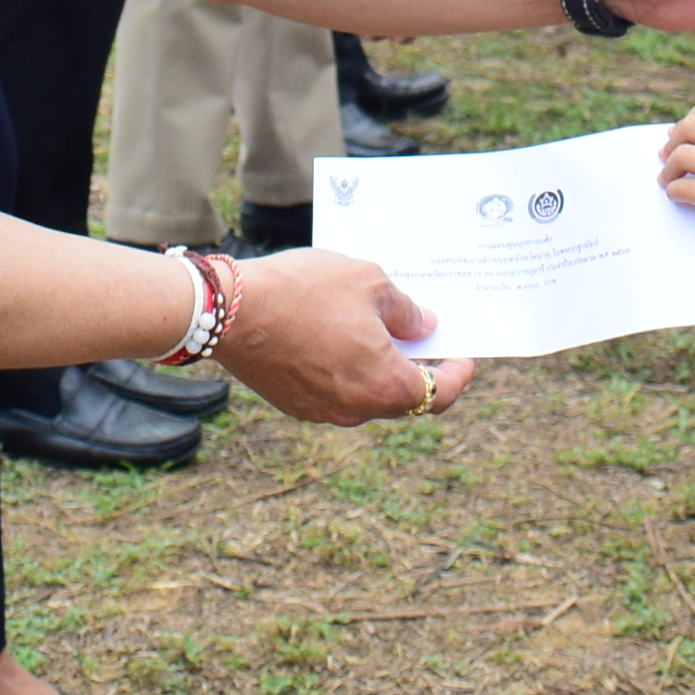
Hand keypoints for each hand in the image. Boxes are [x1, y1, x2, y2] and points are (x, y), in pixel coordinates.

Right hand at [223, 250, 479, 423]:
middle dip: (415, 365)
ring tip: (377, 325)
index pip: (438, 394)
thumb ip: (406, 310)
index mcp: (386, 386)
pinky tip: (339, 334)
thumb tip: (423, 326)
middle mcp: (357, 410)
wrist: (231, 310)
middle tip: (421, 332)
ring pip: (366, 392)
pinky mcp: (294, 403)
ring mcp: (323, 411)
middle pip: (402, 395)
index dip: (456, 375)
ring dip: (378, 366)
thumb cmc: (306, 291)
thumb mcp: (370, 283)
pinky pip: (334, 389)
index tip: (464, 357)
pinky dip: (346, 368)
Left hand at [659, 97, 694, 256]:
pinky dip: (674, 191)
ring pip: (683, 155)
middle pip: (691, 126)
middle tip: (666, 159)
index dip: (687, 121)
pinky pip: (684, 188)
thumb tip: (675, 131)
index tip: (679, 139)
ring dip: (668, 169)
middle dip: (672, 142)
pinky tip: (676, 197)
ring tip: (667, 181)